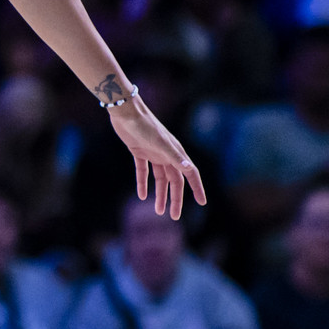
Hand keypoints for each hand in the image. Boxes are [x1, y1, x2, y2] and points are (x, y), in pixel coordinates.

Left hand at [110, 98, 206, 219]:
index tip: (202, 203)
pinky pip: (143, 171)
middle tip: (174, 216)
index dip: (196, 188)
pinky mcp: (139, 151)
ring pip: (160, 178)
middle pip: (174, 181)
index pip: (190, 174)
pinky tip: (142, 195)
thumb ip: (174, 156)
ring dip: (160, 194)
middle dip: (175, 199)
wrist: (126, 112)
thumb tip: (189, 168)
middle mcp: (167, 154)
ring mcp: (153, 153)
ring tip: (158, 211)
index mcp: (175, 153)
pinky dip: (143, 183)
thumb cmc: (145, 126)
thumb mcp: (160, 143)